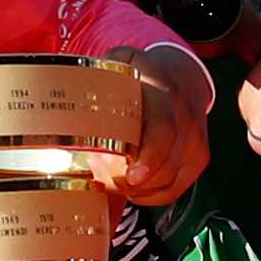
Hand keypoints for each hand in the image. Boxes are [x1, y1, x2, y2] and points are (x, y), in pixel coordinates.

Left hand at [102, 52, 213, 212]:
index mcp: (162, 90)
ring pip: (168, 181)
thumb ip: (94, 81)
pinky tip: (131, 188)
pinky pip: (173, 189)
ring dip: (136, 189)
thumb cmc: (142, 76)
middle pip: (164, 164)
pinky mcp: (199, 158)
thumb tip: (62, 106)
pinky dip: (149, 195)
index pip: (163, 129)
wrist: (183, 77)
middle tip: (103, 180)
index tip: (130, 176)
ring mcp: (195, 140)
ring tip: (111, 180)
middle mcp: (184, 116)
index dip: (149, 157)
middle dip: (131, 182)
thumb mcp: (117, 65)